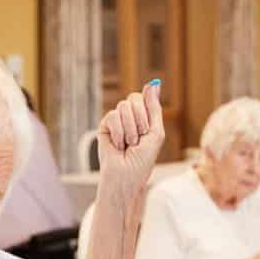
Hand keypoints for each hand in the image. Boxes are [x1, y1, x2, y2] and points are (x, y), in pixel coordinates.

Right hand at [95, 81, 163, 205]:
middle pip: (134, 98)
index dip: (147, 110)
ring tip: (128, 144)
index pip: (145, 98)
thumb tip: (154, 82)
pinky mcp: (104, 126)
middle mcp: (130, 117)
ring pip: (124, 106)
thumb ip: (154, 107)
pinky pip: (112, 116)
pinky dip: (119, 132)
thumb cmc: (143, 159)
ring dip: (130, 129)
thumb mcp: (155, 132)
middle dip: (140, 120)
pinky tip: (118, 145)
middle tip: (139, 139)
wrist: (127, 176)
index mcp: (144, 117)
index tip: (146, 129)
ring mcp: (117, 121)